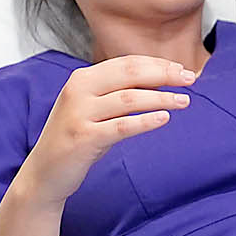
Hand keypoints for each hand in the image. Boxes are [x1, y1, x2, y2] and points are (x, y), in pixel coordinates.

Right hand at [15, 57, 194, 203]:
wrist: (45, 173)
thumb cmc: (76, 139)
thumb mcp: (94, 109)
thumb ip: (118, 93)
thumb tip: (160, 81)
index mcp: (82, 78)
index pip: (126, 63)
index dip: (157, 64)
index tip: (182, 70)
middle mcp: (78, 91)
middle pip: (129, 74)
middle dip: (163, 75)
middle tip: (189, 80)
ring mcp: (79, 114)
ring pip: (129, 99)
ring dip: (161, 97)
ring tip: (184, 101)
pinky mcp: (84, 138)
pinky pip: (122, 126)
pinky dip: (145, 121)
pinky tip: (164, 118)